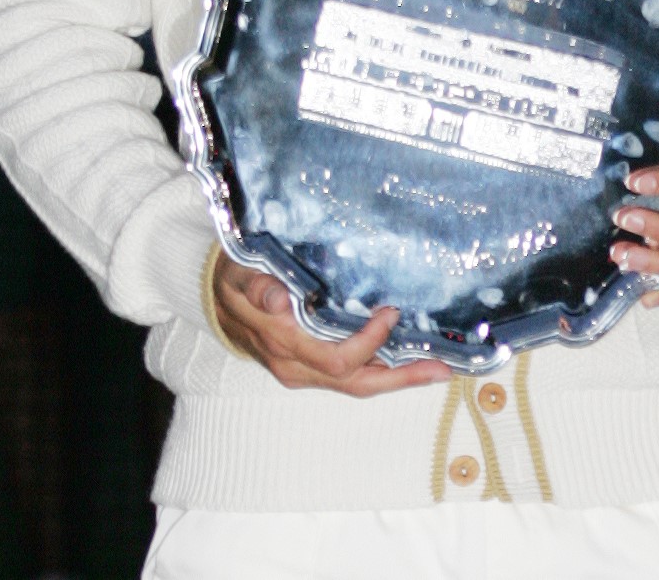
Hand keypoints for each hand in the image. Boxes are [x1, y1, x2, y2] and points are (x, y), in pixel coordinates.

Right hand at [211, 253, 447, 395]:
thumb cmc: (234, 281)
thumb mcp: (240, 275)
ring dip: (399, 378)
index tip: (391, 312)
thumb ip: (258, 286)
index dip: (369, 342)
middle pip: (358, 383)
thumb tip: (276, 298)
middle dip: (402, 378)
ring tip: (438, 368)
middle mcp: (297, 367)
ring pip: (358, 384)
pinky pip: (352, 376)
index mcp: (285, 345)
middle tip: (444, 368)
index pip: (339, 358)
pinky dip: (383, 370)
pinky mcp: (312, 366)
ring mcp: (305, 370)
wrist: (215, 300)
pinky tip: (409, 359)